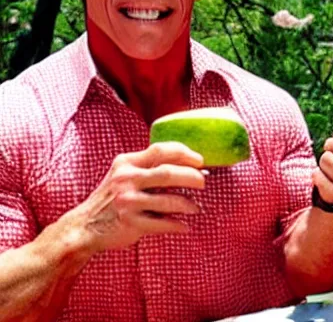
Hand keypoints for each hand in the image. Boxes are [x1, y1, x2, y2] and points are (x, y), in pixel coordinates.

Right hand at [63, 142, 205, 253]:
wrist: (84, 227)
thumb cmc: (112, 199)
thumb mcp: (124, 175)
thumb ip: (149, 168)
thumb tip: (192, 167)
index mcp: (126, 163)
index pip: (160, 150)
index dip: (184, 153)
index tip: (200, 161)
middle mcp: (125, 179)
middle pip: (168, 173)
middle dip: (192, 177)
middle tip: (203, 183)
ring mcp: (127, 201)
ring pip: (169, 201)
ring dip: (188, 205)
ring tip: (196, 208)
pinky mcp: (130, 222)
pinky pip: (163, 223)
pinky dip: (178, 225)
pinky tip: (185, 227)